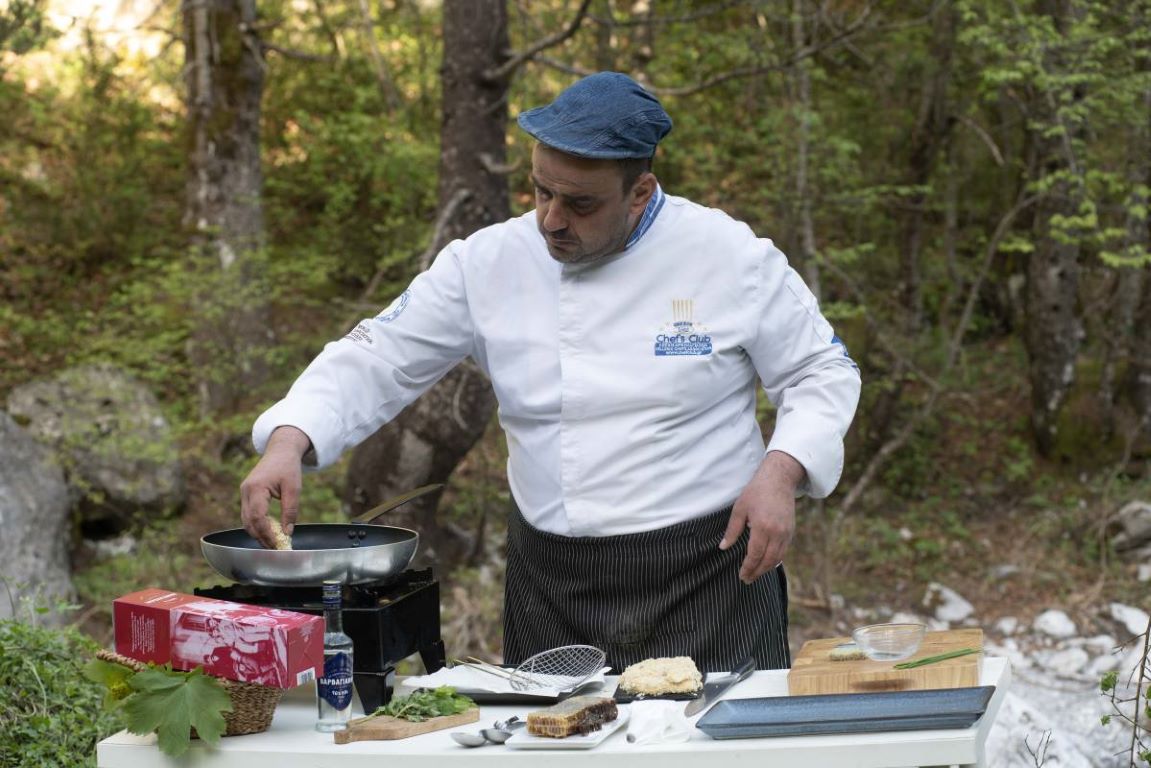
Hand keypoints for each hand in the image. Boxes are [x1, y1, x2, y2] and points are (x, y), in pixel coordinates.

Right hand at [239, 426, 310, 547]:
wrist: (280, 451)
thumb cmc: (288, 467)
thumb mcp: (294, 488)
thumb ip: (290, 510)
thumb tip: (287, 533)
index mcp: (256, 488)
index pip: (258, 517)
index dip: (266, 534)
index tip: (277, 544)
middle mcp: (245, 491)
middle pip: (248, 522)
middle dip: (261, 537)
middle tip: (275, 549)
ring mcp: (244, 493)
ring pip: (246, 521)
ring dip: (258, 533)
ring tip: (273, 543)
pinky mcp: (247, 495)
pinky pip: (249, 515)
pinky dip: (257, 525)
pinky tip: (269, 532)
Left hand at [720, 451, 805, 583]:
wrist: (779, 480)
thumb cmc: (756, 492)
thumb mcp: (739, 508)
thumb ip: (732, 530)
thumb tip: (723, 547)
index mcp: (762, 527)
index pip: (754, 554)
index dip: (748, 567)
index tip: (742, 576)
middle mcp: (777, 532)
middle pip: (767, 560)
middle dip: (757, 572)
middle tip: (747, 580)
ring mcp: (786, 532)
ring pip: (777, 558)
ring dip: (766, 569)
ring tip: (755, 574)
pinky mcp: (791, 531)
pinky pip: (784, 551)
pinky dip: (775, 560)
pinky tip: (766, 563)